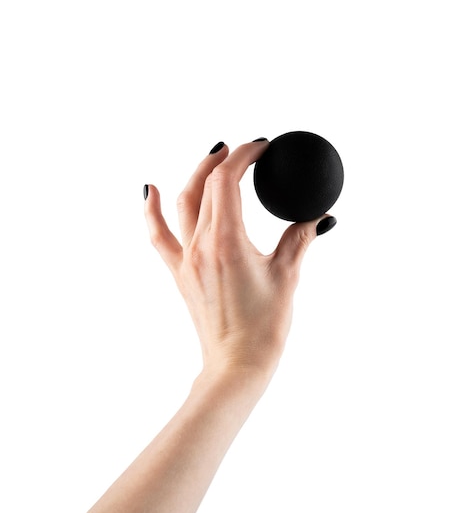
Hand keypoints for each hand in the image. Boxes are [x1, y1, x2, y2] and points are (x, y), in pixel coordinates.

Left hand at [144, 139, 334, 377]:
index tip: (261, 148)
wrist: (237, 364)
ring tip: (214, 156)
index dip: (243, 155)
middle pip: (204, 185)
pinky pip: (159, 235)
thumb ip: (300, 239)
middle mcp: (200, 245)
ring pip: (183, 203)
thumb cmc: (263, 327)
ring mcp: (186, 259)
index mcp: (227, 241)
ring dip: (197, 174)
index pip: (226, 180)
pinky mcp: (180, 273)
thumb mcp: (287, 276)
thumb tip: (318, 216)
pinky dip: (152, 210)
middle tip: (247, 151)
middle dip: (225, 159)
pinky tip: (150, 190)